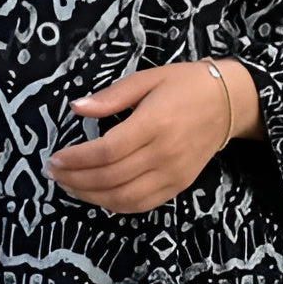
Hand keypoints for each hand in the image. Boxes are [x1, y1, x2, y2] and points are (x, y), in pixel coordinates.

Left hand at [43, 58, 261, 213]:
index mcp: (153, 123)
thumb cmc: (185, 84)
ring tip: (69, 186)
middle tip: (54, 174)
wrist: (229, 102)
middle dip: (76, 180)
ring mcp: (172, 174)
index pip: (106, 152)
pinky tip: (96, 195)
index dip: (76, 160)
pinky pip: (141, 204)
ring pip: (123, 198)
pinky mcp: (178, 186)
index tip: (54, 159)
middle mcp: (163, 154)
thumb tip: (76, 108)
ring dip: (90, 197)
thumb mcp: (147, 78)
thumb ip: (110, 97)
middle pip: (110, 178)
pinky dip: (114, 205)